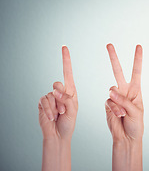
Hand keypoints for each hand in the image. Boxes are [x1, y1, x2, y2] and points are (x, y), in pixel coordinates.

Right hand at [38, 46, 76, 170]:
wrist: (58, 134)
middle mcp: (60, 92)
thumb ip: (66, 98)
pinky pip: (44, 101)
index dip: (65, 60)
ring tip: (59, 116)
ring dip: (56, 107)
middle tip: (64, 110)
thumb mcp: (73, 110)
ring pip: (51, 95)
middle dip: (61, 98)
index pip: (67, 72)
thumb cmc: (68, 122)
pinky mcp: (42, 103)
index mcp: (71, 91)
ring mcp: (50, 97)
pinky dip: (49, 110)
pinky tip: (52, 117)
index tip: (64, 47)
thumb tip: (55, 91)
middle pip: (57, 84)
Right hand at [105, 44, 142, 170]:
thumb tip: (110, 91)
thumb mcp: (135, 111)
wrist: (127, 137)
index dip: (137, 59)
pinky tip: (118, 116)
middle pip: (118, 71)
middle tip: (109, 45)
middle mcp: (125, 90)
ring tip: (123, 113)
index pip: (136, 71)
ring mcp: (115, 97)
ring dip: (117, 102)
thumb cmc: (136, 124)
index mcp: (136, 90)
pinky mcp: (107, 105)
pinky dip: (113, 109)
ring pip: (111, 90)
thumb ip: (123, 100)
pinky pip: (108, 102)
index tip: (138, 46)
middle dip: (113, 58)